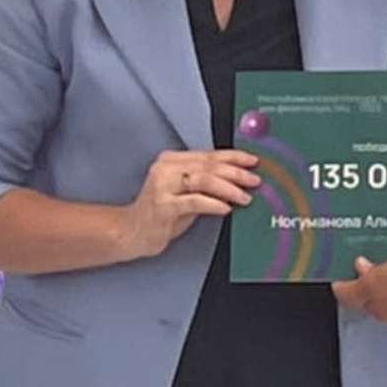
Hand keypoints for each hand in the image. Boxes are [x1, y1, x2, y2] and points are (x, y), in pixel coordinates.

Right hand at [119, 149, 258, 258]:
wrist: (132, 232)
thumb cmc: (162, 212)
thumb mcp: (186, 193)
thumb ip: (207, 183)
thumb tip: (239, 179)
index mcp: (172, 160)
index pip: (209, 154)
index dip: (234, 157)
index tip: (253, 161)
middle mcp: (166, 168)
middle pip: (209, 166)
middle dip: (236, 172)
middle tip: (254, 180)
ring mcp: (162, 186)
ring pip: (203, 180)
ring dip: (229, 188)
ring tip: (244, 196)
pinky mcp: (162, 206)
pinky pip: (194, 201)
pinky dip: (213, 203)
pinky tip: (226, 208)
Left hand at [332, 246, 386, 330]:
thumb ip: (384, 265)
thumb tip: (371, 268)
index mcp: (373, 288)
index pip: (345, 293)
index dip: (341, 287)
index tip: (341, 281)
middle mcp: (381, 308)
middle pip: (365, 301)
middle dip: (369, 288)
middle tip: (378, 272)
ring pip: (384, 309)